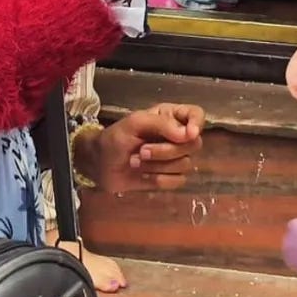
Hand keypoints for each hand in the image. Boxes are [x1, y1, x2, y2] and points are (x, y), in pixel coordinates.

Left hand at [83, 103, 204, 192]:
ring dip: (158, 165)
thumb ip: (161, 124)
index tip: (188, 134)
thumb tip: (189, 135)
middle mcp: (176, 136)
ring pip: (186, 164)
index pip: (197, 115)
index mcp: (170, 117)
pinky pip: (178, 181)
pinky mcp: (169, 177)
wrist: (99, 165)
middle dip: (167, 151)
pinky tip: (142, 175)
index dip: (197, 124)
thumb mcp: (135, 124)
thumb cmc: (115, 138)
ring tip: (135, 161)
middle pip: (194, 144)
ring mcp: (174, 158)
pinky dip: (159, 179)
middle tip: (142, 151)